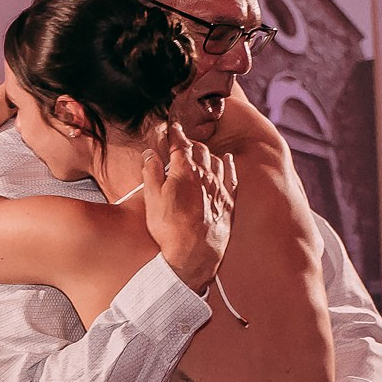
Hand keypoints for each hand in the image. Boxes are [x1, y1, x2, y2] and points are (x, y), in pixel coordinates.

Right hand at [139, 134, 235, 293]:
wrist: (194, 254)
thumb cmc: (169, 229)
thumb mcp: (151, 200)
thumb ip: (151, 173)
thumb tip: (150, 153)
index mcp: (184, 171)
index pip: (180, 144)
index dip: (175, 133)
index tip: (173, 126)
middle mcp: (205, 175)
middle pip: (200, 150)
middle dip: (190, 143)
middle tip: (182, 142)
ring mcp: (219, 187)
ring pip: (216, 160)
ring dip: (207, 153)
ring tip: (200, 151)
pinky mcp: (228, 201)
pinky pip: (232, 176)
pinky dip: (229, 165)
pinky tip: (227, 160)